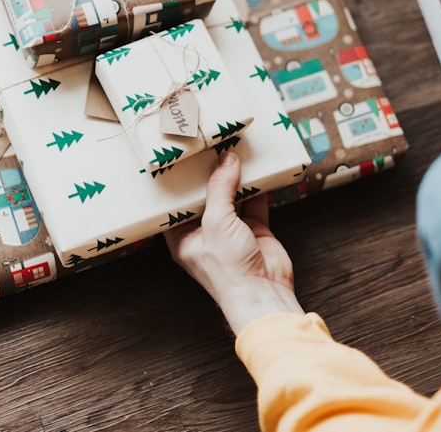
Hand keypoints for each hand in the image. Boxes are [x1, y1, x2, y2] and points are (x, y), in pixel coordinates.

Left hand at [165, 151, 303, 334]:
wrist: (263, 293)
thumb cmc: (228, 268)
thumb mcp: (216, 222)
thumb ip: (220, 189)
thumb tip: (227, 160)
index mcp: (183, 237)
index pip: (177, 205)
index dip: (179, 184)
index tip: (182, 159)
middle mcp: (206, 233)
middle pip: (206, 198)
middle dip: (209, 176)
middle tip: (210, 148)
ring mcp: (232, 232)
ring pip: (231, 198)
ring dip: (234, 178)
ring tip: (234, 151)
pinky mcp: (255, 230)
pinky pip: (254, 203)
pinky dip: (257, 187)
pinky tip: (258, 169)